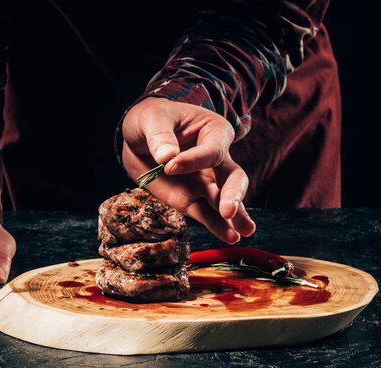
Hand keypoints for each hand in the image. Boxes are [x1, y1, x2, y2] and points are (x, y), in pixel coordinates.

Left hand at [122, 97, 255, 242]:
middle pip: (233, 177)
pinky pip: (206, 213)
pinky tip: (229, 237)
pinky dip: (216, 225)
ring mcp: (205, 181)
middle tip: (229, 210)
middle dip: (233, 194)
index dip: (193, 160)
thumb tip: (167, 157)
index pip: (212, 150)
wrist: (137, 138)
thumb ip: (160, 135)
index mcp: (213, 131)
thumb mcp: (151, 118)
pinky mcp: (191, 198)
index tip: (169, 166)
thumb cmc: (150, 119)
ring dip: (235, 216)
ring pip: (224, 200)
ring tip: (244, 231)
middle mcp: (216, 158)